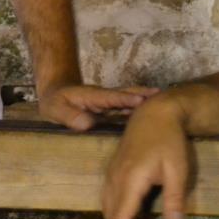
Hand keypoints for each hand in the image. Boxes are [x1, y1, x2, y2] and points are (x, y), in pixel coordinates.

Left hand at [38, 84, 156, 131]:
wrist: (54, 95)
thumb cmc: (54, 102)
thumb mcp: (55, 109)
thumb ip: (70, 116)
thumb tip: (87, 124)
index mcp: (93, 96)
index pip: (112, 98)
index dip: (126, 100)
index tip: (142, 101)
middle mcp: (104, 97)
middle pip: (126, 94)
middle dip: (143, 95)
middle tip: (162, 95)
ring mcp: (108, 102)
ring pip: (128, 99)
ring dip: (144, 100)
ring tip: (164, 103)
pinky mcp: (109, 108)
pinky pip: (126, 107)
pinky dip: (138, 108)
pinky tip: (150, 115)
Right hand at [102, 97, 190, 218]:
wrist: (156, 112)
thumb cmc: (169, 139)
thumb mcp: (178, 168)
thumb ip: (175, 196)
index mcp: (131, 179)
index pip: (122, 215)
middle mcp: (116, 177)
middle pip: (113, 215)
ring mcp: (113, 172)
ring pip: (109, 206)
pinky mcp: (114, 169)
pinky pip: (109, 197)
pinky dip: (115, 213)